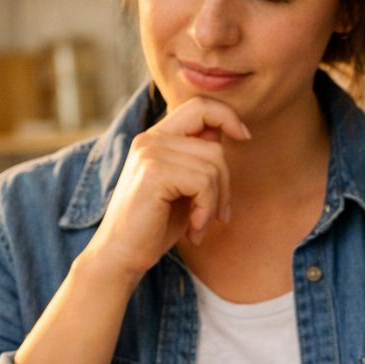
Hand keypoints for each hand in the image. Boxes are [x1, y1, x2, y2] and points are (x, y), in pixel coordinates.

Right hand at [84, 96, 251, 280]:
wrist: (120, 256)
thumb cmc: (153, 228)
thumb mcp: (182, 189)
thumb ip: (198, 160)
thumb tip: (227, 134)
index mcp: (156, 139)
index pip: (199, 106)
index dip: (227, 116)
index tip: (244, 137)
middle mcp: (150, 139)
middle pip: (214, 146)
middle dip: (225, 185)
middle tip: (218, 216)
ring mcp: (150, 153)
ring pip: (213, 165)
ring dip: (215, 203)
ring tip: (199, 226)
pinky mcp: (154, 172)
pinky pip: (204, 182)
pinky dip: (206, 209)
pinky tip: (193, 229)